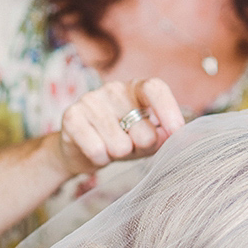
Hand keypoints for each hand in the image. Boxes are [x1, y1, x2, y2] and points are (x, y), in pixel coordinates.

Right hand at [58, 78, 185, 174]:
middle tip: (130, 147)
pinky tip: (96, 153)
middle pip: (143, 130)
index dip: (168, 110)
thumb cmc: (120, 140)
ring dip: (118, 155)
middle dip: (141, 148)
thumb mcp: (145, 139)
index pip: (155, 88)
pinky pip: (97, 149)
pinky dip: (100, 159)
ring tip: (111, 148)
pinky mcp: (71, 116)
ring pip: (120, 145)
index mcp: (136, 89)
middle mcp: (114, 89)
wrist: (79, 149)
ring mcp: (91, 100)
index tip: (176, 131)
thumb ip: (161, 137)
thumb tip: (173, 136)